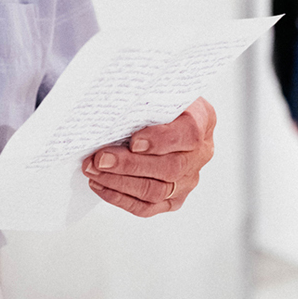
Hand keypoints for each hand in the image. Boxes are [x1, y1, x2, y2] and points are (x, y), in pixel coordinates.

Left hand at [83, 97, 215, 216]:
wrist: (165, 119)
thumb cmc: (161, 104)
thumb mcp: (160, 91)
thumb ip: (146, 101)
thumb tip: (113, 113)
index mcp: (203, 120)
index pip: (189, 133)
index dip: (161, 140)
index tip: (134, 140)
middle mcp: (200, 153)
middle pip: (171, 167)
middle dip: (130, 165)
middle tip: (101, 159)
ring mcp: (189, 179)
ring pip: (157, 190)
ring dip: (120, 182)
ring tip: (94, 171)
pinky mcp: (174, 198)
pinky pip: (148, 207)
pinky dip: (121, 198)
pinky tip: (102, 185)